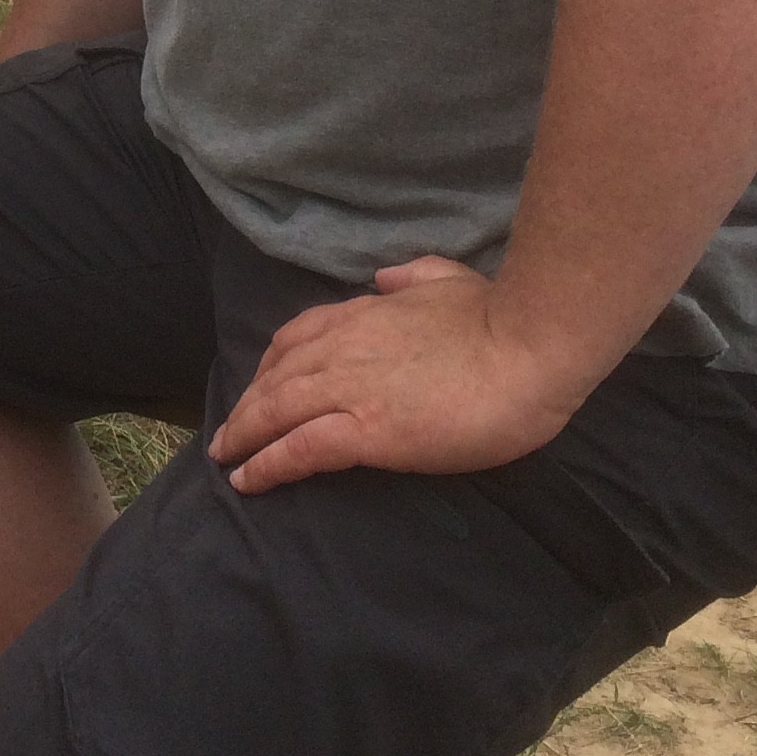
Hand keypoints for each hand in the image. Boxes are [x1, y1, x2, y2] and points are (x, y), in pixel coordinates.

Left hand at [206, 258, 589, 493]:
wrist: (530, 348)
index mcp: (366, 313)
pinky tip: (248, 480)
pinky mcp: (367, 431)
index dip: (272, 365)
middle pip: (276, 376)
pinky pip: (299, 449)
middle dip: (247, 406)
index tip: (261, 385)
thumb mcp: (451, 278)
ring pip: (275, 411)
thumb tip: (385, 278)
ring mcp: (352, 389)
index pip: (299, 337)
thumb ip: (413, 275)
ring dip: (243, 436)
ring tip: (226, 460)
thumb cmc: (502, 318)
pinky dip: (266, 465)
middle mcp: (346, 347)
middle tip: (229, 434)